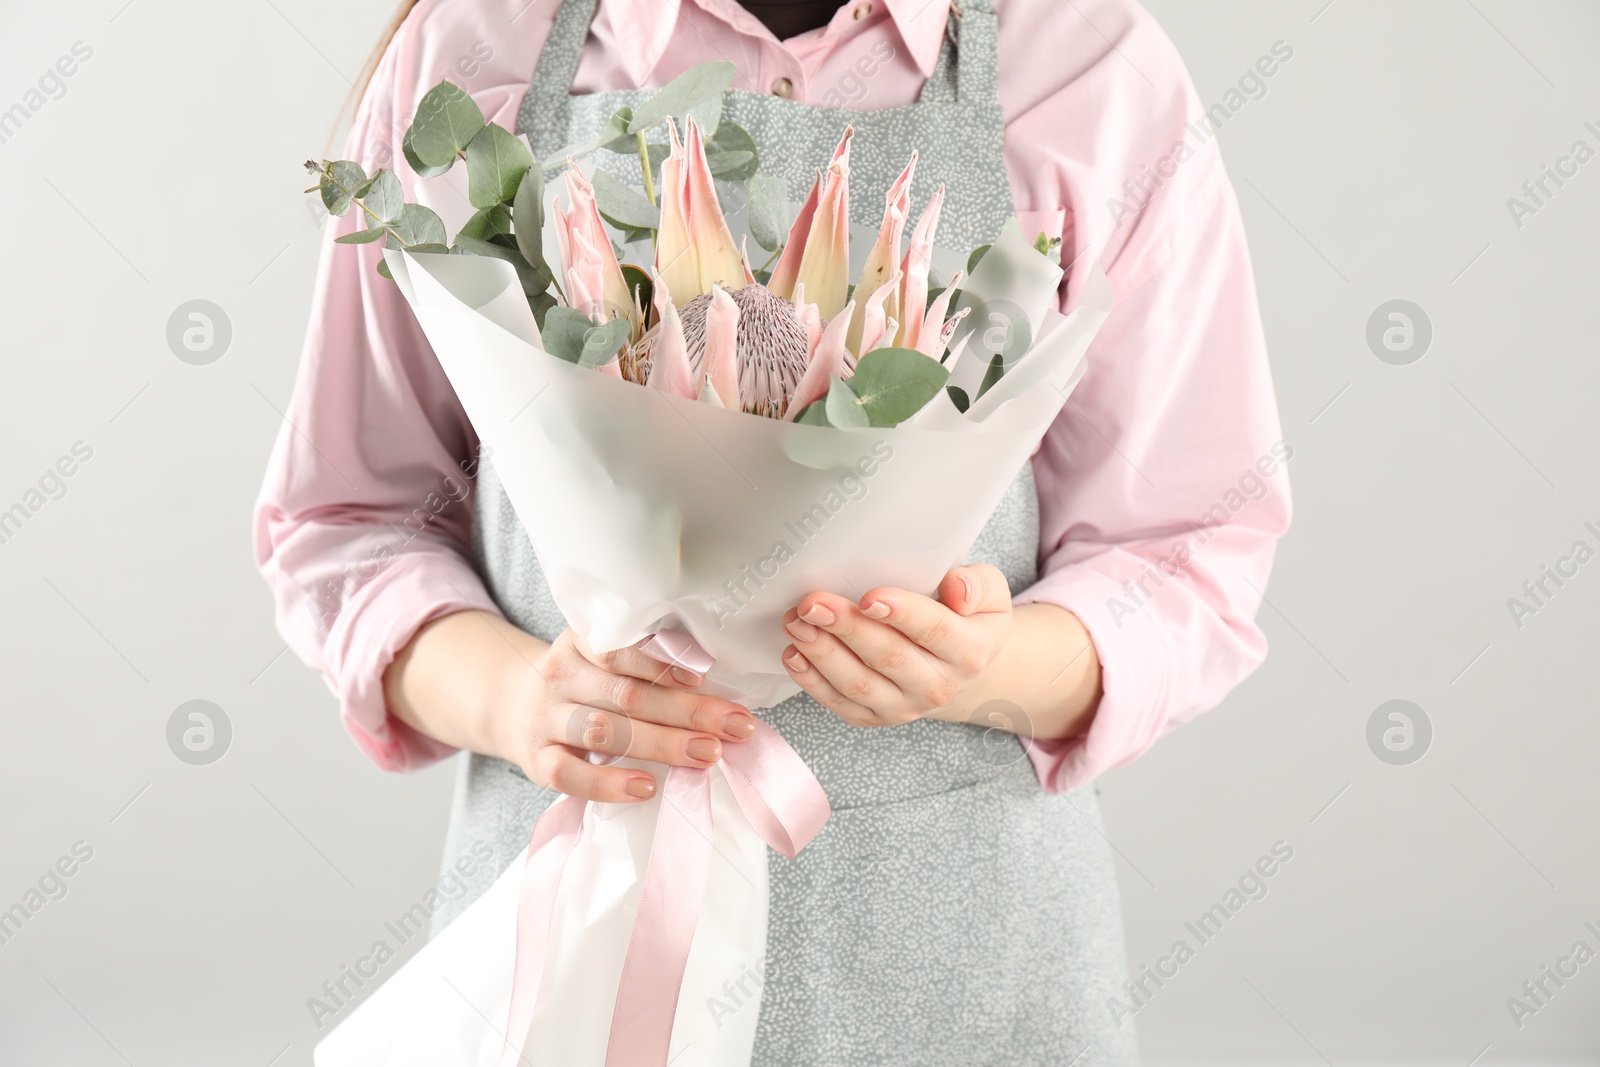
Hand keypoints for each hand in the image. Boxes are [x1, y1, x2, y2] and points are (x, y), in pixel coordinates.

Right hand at [495, 628, 758, 802]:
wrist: (512, 705)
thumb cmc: (581, 683)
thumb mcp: (601, 659)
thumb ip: (645, 665)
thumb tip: (718, 688)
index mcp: (579, 641)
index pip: (620, 649)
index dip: (662, 664)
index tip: (704, 679)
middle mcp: (560, 676)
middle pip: (627, 694)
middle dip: (687, 711)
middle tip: (735, 726)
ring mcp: (546, 718)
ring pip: (605, 732)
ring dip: (661, 744)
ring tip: (706, 754)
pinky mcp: (537, 760)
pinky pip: (570, 774)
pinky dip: (609, 783)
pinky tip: (646, 788)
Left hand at [780, 564, 1012, 725]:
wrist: (960, 667)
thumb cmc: (967, 618)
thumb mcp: (989, 594)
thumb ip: (978, 584)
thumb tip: (956, 589)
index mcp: (969, 650)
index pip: (934, 631)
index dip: (901, 613)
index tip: (868, 597)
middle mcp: (938, 685)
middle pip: (888, 657)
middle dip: (847, 629)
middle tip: (813, 604)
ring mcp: (905, 706)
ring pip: (859, 683)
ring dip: (822, 653)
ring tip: (796, 623)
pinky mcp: (875, 717)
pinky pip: (840, 703)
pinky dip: (813, 681)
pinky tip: (794, 654)